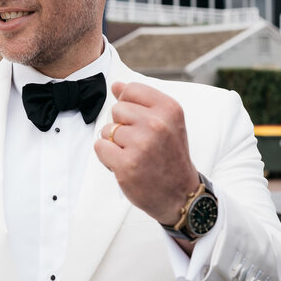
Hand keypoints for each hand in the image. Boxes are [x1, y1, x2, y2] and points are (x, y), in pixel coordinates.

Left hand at [94, 81, 198, 227]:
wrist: (181, 194)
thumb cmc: (170, 157)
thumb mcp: (167, 123)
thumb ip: (142, 102)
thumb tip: (116, 85)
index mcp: (169, 109)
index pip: (131, 89)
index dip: (129, 106)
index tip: (140, 122)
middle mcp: (157, 124)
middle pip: (117, 110)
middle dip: (122, 126)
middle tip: (140, 144)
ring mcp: (141, 144)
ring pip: (107, 130)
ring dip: (115, 144)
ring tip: (134, 155)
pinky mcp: (126, 164)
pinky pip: (100, 147)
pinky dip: (108, 157)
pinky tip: (126, 165)